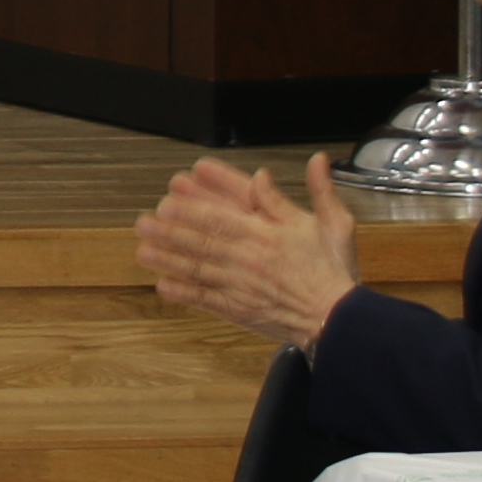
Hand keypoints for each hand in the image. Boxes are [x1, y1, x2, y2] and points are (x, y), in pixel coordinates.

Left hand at [136, 154, 367, 347]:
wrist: (339, 320)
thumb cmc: (334, 272)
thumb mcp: (334, 226)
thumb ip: (320, 192)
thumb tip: (315, 161)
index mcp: (269, 235)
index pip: (224, 216)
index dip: (194, 205)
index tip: (171, 194)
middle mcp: (250, 258)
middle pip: (203, 240)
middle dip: (170, 230)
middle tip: (143, 221)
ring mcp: (243, 285)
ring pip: (199, 269)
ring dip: (168, 259)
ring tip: (143, 250)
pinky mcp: (241, 310)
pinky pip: (208, 300)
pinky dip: (185, 294)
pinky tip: (163, 287)